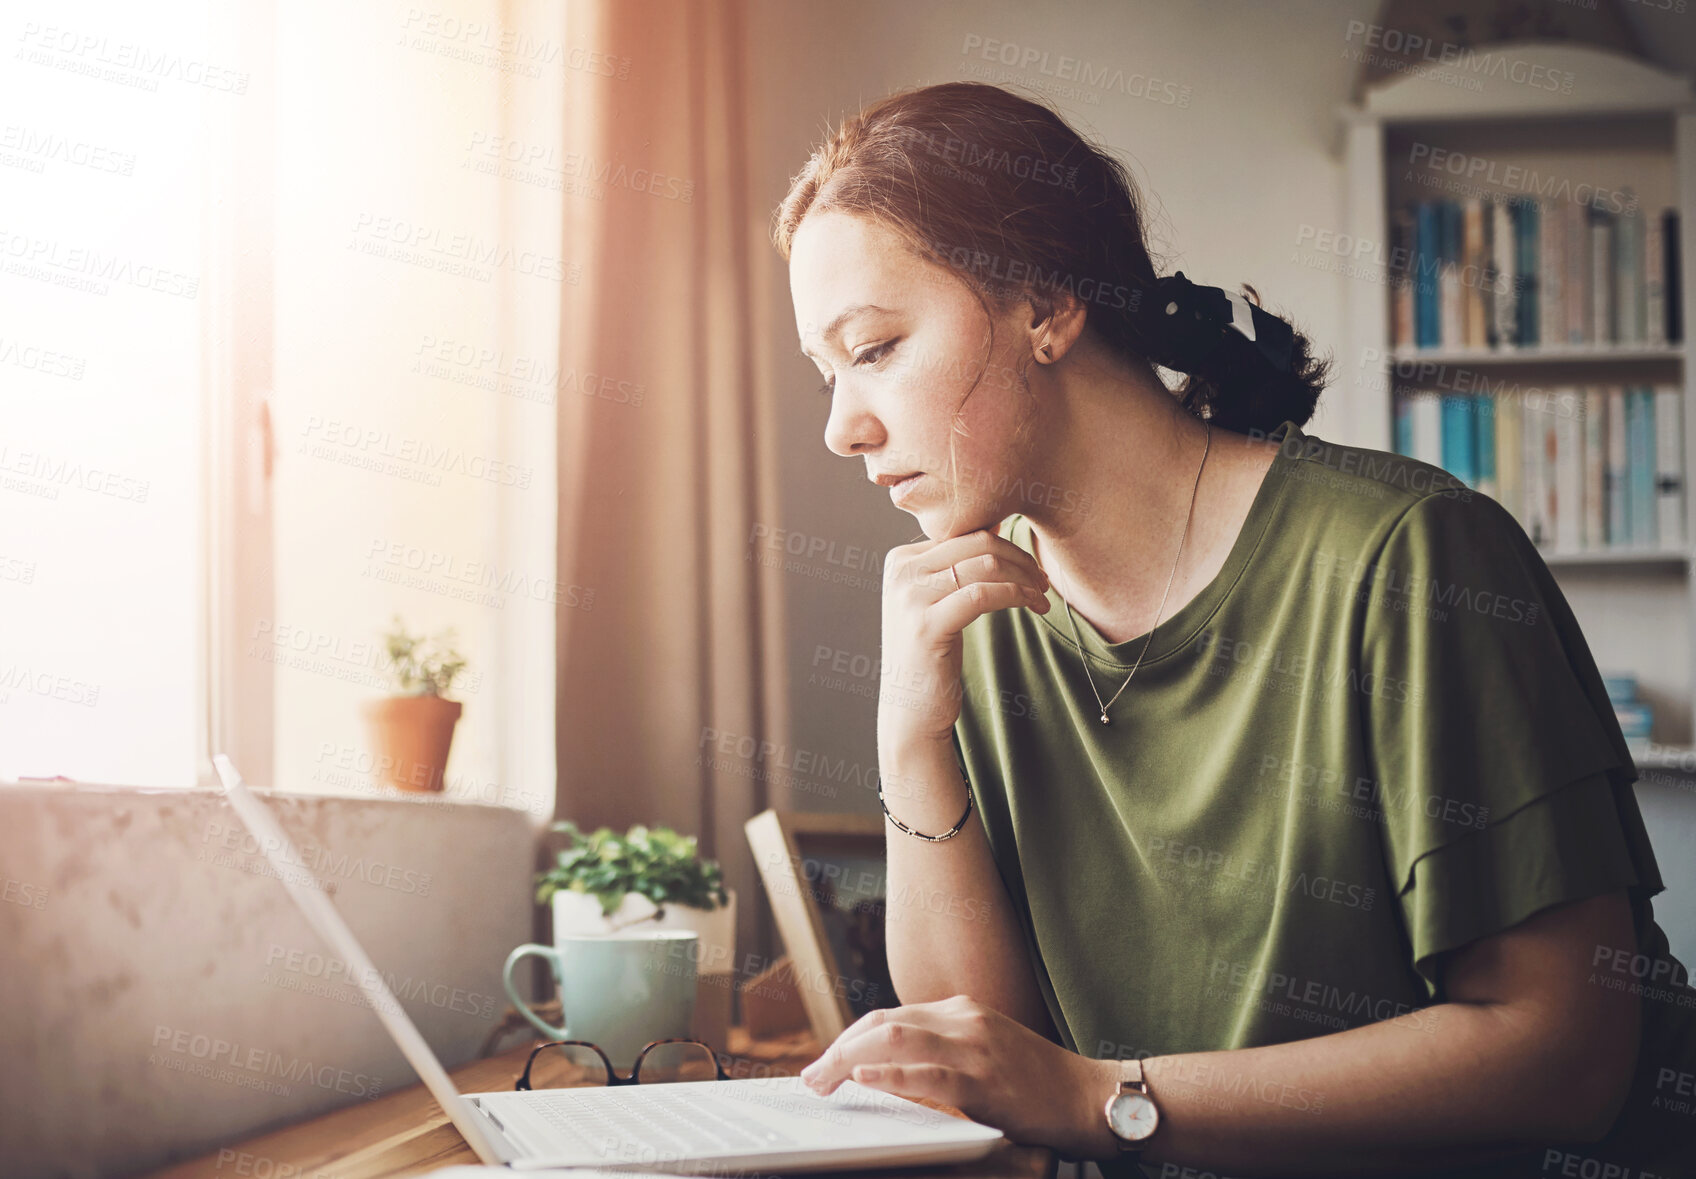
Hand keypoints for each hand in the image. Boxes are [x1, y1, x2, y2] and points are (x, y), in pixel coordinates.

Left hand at [796, 994, 1120, 1160]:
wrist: (1091, 1097)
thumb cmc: (1038, 1084)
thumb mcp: (987, 1052)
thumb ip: (945, 1050)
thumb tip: (888, 1067)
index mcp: (962, 1011)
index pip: (888, 1017)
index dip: (848, 1039)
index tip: (824, 1063)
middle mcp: (964, 1020)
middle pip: (882, 1023)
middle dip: (837, 1049)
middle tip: (811, 1078)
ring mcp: (975, 1047)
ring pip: (894, 1039)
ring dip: (847, 1060)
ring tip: (822, 1081)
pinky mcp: (985, 1081)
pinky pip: (927, 1075)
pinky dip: (888, 1075)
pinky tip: (862, 1079)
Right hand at [878, 529, 1049, 748]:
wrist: (909, 711)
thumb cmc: (929, 657)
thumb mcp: (935, 602)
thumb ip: (954, 566)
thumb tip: (993, 525)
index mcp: (900, 560)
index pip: (964, 533)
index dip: (1005, 544)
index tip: (1031, 567)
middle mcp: (900, 572)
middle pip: (977, 542)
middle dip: (1020, 557)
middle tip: (1042, 579)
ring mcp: (910, 597)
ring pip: (985, 564)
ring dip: (1025, 577)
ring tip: (1042, 596)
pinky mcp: (927, 624)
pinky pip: (984, 594)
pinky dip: (1017, 595)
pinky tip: (1034, 605)